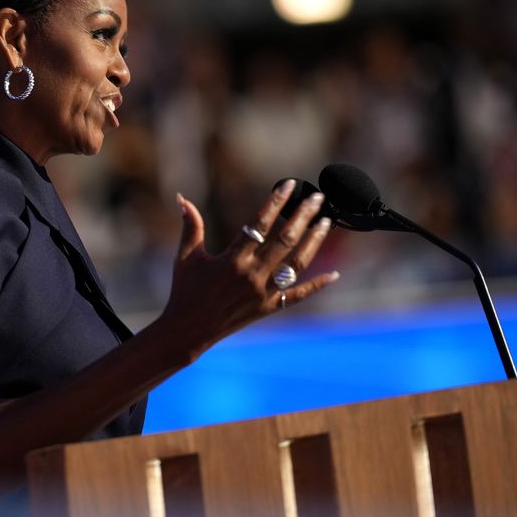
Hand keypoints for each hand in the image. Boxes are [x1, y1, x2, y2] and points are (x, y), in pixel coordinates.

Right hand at [159, 180, 339, 360]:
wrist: (188, 331)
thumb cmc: (185, 291)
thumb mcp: (186, 257)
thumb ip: (190, 226)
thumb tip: (182, 198)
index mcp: (232, 259)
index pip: (260, 224)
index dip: (276, 202)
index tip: (290, 185)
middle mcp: (252, 275)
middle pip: (285, 240)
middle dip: (303, 215)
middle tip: (318, 197)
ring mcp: (263, 293)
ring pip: (297, 264)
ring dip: (314, 241)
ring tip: (326, 222)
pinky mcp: (269, 308)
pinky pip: (298, 295)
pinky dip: (317, 286)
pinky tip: (334, 274)